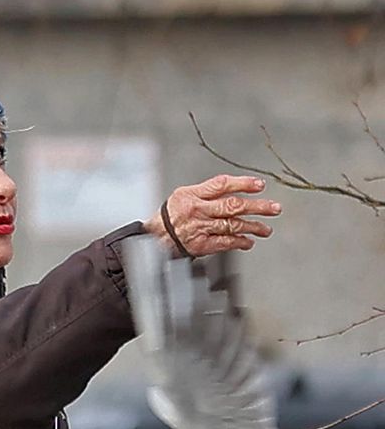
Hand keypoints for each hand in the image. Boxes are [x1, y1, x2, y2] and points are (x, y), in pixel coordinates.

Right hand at [143, 174, 280, 257]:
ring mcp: (201, 228)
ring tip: (266, 229)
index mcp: (194, 194)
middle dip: (257, 207)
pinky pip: (224, 243)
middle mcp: (199, 210)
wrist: (154, 238)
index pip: (222, 185)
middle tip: (275, 208)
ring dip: (253, 227)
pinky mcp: (201, 244)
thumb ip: (207, 192)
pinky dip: (239, 242)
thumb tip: (234, 189)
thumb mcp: (184, 194)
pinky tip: (249, 242)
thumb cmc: (170, 215)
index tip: (260, 185)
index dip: (243, 184)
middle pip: (233, 206)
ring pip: (232, 225)